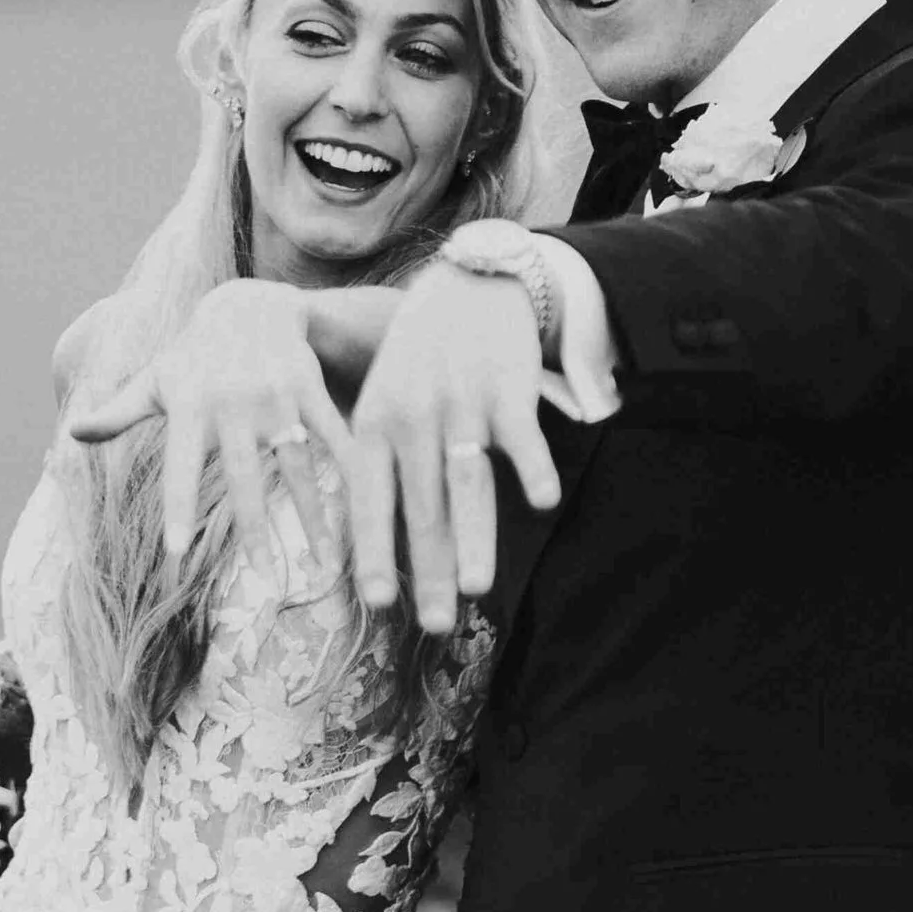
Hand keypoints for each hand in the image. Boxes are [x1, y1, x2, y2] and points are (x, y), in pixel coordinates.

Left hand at [66, 280, 347, 564]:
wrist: (250, 305)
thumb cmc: (194, 355)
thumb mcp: (156, 379)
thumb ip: (118, 411)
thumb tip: (71, 433)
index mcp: (191, 407)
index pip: (181, 468)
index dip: (178, 509)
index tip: (175, 553)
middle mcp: (233, 403)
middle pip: (245, 477)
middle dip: (256, 530)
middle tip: (264, 579)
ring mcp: (275, 396)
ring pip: (296, 466)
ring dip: (313, 517)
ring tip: (322, 564)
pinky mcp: (309, 389)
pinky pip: (333, 436)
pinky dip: (351, 472)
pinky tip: (369, 509)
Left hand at [348, 266, 562, 628]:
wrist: (468, 285)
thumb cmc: (420, 358)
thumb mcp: (382, 400)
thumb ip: (380, 463)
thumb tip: (379, 541)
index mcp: (374, 425)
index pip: (370, 500)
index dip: (375, 552)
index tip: (377, 602)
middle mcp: (412, 417)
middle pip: (423, 507)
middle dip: (430, 570)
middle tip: (434, 625)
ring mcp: (460, 403)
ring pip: (467, 482)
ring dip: (474, 537)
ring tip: (476, 587)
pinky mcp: (506, 389)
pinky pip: (519, 437)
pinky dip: (531, 467)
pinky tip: (543, 501)